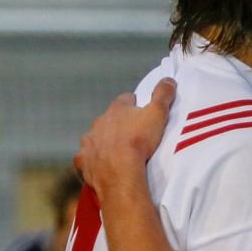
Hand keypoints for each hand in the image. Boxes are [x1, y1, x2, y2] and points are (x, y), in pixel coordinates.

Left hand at [74, 79, 175, 193]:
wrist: (119, 170)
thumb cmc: (139, 140)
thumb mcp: (157, 114)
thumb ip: (162, 96)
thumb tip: (168, 79)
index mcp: (117, 109)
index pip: (125, 99)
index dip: (133, 104)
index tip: (140, 110)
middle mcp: (99, 121)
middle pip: (109, 119)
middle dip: (118, 124)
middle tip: (131, 135)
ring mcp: (88, 141)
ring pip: (96, 137)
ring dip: (105, 141)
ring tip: (117, 152)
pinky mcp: (83, 160)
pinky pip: (87, 157)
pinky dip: (94, 159)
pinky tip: (102, 166)